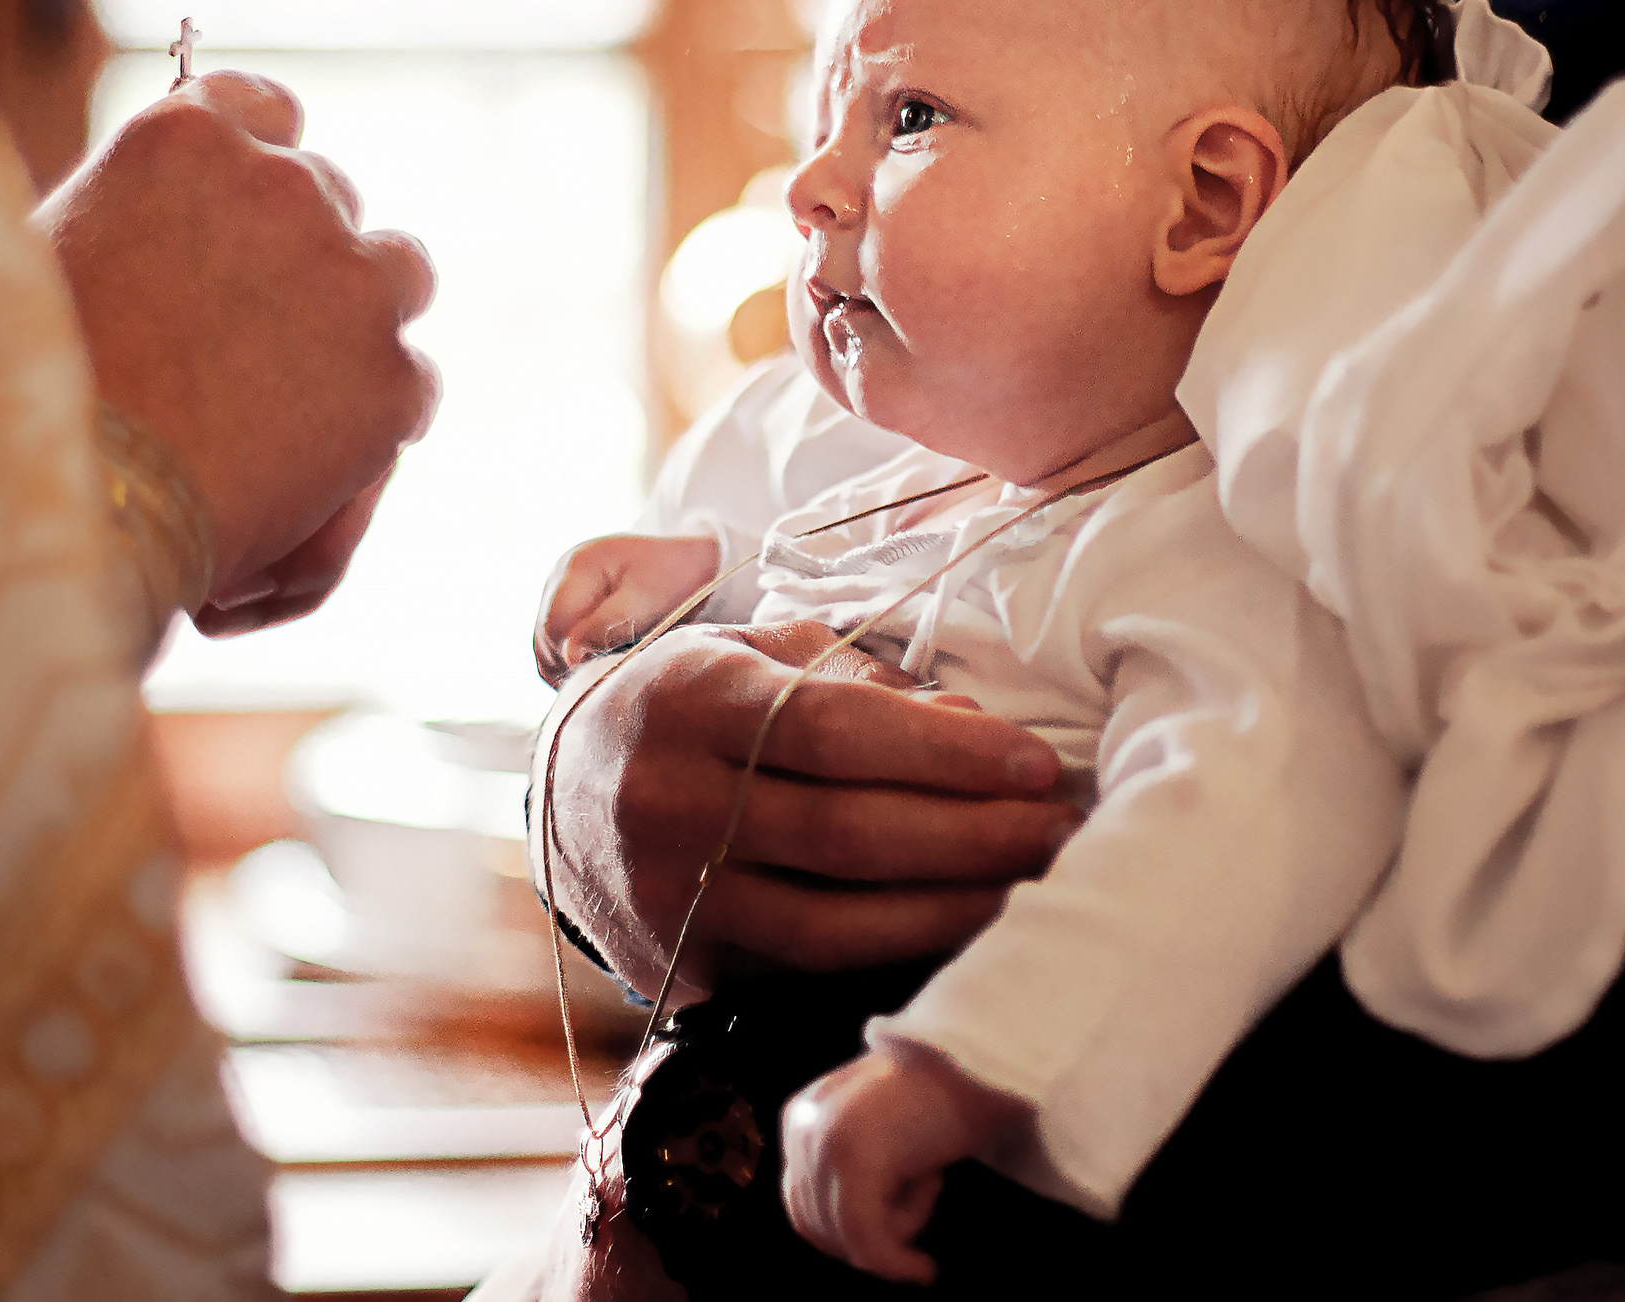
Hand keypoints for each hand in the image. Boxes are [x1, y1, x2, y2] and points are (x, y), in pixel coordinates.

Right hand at [34, 72, 438, 620]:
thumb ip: (125, 216)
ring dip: (362, 316)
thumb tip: (161, 224)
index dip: (266, 162)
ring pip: (397, 272)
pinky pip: (410, 382)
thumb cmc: (24, 394)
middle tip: (257, 330)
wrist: (72, 502)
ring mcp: (349, 278)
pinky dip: (373, 419)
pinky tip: (317, 463)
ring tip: (308, 387)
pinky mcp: (390, 376)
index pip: (266, 109)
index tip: (256, 209)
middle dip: (302, 254)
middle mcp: (281, 185)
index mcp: (186, 136)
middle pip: (330, 195)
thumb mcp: (44, 258)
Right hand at [532, 621, 1080, 1003]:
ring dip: (949, 913)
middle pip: (847, 835)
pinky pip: (805, 972)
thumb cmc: (689, 702)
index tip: (1034, 763)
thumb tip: (974, 731)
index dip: (945, 754)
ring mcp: (668, 894)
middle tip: (1062, 832)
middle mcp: (668, 799)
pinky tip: (958, 936)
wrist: (562, 786)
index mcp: (692, 700)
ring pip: (832, 924)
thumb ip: (863, 682)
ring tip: (1030, 890)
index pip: (836, 731)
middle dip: (973, 837)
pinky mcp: (679, 964)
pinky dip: (892, 958)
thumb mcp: (756, 652)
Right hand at [534, 533, 722, 685]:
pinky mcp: (568, 605)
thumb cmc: (675, 578)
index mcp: (577, 566)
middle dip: (575, 661)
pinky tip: (603, 660)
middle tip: (615, 668)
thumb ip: (605, 627)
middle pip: (546, 637)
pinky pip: (556, 644)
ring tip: (612, 664)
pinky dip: (576, 658)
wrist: (690, 561)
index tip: (611, 666)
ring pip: (547, 645)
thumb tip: (569, 656)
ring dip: (574, 663)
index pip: (554, 627)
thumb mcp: (647, 602)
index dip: (576, 656)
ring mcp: (560, 590)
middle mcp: (559, 576)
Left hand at [781, 1041, 1032, 1284]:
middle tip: (925, 1188)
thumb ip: (852, 1168)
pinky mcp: (856, 1159)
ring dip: (894, 1233)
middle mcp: (801, 1128)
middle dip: (874, 1231)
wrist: (980, 1056)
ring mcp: (824, 1142)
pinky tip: (926, 1268)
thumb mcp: (880, 1132)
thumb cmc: (943, 1096)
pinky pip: (868, 1241)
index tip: (893, 1234)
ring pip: (846, 1236)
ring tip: (932, 1182)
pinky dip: (896, 1264)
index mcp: (801, 1117)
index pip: (803, 1206)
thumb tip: (845, 1242)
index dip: (847, 1234)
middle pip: (819, 1226)